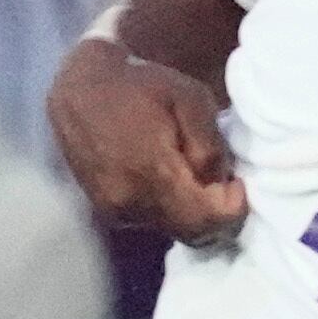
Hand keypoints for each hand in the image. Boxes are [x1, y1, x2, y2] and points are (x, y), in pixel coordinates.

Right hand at [50, 38, 246, 241]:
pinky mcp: (107, 211)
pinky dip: (170, 207)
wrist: (79, 87)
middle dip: (216, 213)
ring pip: (173, 230)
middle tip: (224, 184)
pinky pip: (152, 221)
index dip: (233, 209)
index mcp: (152, 174)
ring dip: (192, 211)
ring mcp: (115, 211)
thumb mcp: (190, 98)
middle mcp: (131, 203)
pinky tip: (169, 177)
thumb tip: (218, 182)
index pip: (207, 221)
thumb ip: (210, 144)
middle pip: (192, 233)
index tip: (238, 184)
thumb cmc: (140, 85)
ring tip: (194, 175)